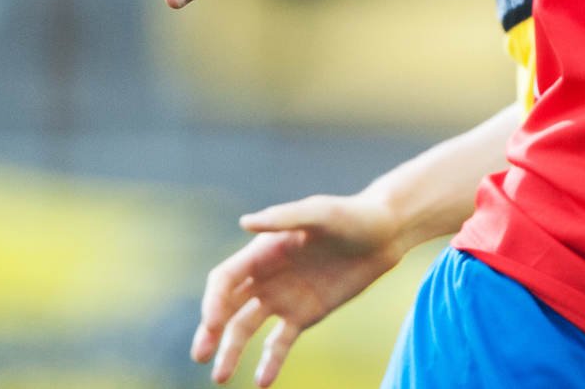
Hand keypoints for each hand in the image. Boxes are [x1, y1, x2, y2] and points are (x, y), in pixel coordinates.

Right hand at [191, 194, 405, 385]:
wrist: (384, 234)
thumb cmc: (350, 215)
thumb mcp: (320, 213)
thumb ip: (284, 219)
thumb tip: (245, 223)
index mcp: (262, 251)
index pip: (225, 280)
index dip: (214, 301)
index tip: (212, 323)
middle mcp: (266, 276)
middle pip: (228, 307)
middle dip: (211, 330)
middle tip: (200, 354)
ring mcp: (283, 298)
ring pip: (247, 328)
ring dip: (231, 351)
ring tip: (220, 377)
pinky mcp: (303, 316)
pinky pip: (279, 344)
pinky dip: (269, 363)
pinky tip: (261, 383)